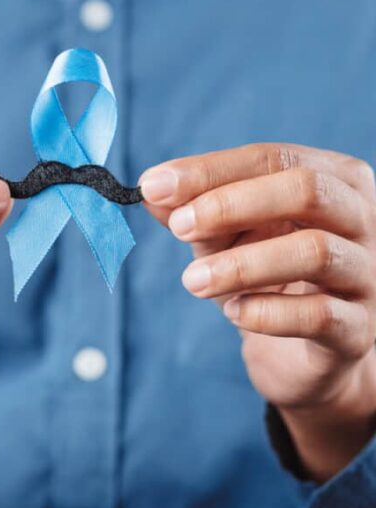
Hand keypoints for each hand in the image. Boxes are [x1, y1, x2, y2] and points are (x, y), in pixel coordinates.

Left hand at [141, 143, 375, 480]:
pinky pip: (320, 315)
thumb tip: (152, 191)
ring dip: (242, 264)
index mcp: (331, 178)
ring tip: (193, 281)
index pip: (272, 157)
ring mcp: (367, 273)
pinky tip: (234, 313)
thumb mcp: (224, 235)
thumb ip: (193, 210)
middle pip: (305, 190)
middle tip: (179, 227)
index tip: (154, 185)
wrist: (301, 350)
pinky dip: (268, 312)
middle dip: (231, 204)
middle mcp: (361, 217)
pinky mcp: (359, 329)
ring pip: (315, 251)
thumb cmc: (266, 274)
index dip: (210, 170)